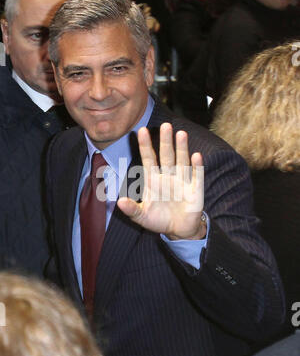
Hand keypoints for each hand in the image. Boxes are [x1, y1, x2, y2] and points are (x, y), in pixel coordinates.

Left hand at [117, 123, 205, 239]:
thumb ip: (132, 209)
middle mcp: (168, 176)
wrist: (178, 230)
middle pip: (166, 155)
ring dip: (182, 148)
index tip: (141, 130)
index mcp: (153, 180)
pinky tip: (196, 156)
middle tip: (165, 125)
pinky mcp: (195, 190)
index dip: (145, 145)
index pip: (148, 159)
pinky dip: (196, 166)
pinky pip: (196, 176)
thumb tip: (119, 202)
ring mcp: (182, 181)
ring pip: (181, 161)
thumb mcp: (142, 217)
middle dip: (166, 141)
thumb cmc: (158, 220)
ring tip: (181, 134)